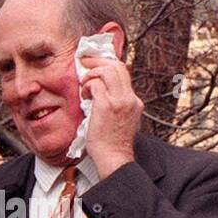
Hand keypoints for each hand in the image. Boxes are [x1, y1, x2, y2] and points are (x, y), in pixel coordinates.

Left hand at [79, 54, 141, 178]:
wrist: (114, 157)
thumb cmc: (111, 143)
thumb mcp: (119, 120)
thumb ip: (114, 106)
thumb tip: (98, 95)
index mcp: (134, 101)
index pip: (123, 74)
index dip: (108, 65)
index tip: (95, 63)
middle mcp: (130, 98)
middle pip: (118, 66)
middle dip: (99, 60)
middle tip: (84, 62)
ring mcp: (120, 101)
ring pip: (109, 70)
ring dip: (92, 73)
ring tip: (84, 84)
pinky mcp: (107, 106)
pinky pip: (96, 85)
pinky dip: (87, 86)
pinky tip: (84, 96)